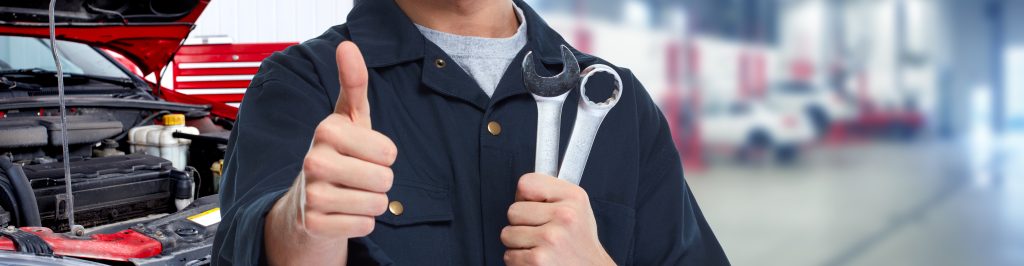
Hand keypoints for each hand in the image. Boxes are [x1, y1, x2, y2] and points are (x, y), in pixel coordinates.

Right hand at [265, 41, 396, 264]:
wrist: (307, 201)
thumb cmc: (338, 153)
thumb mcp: (350, 118)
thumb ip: (354, 83)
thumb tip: (348, 46)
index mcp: (326, 130)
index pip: (389, 152)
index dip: (384, 155)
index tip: (363, 152)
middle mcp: (314, 160)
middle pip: (385, 179)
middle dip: (380, 181)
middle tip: (357, 176)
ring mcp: (311, 194)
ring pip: (377, 203)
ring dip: (371, 202)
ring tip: (350, 193)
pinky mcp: (314, 224)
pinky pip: (365, 225)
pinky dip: (360, 222)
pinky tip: (342, 212)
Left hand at [502, 173, 614, 265]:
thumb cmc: (579, 241)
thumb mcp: (577, 207)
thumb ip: (551, 192)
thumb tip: (523, 186)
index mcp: (573, 197)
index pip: (526, 183)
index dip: (524, 197)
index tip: (533, 206)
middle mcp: (564, 216)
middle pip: (513, 210)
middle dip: (521, 223)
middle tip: (540, 231)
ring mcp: (551, 238)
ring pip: (507, 234)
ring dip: (518, 244)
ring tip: (539, 246)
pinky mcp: (538, 260)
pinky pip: (509, 255)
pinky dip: (519, 260)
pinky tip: (538, 259)